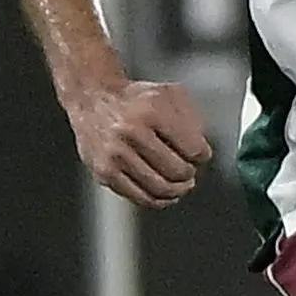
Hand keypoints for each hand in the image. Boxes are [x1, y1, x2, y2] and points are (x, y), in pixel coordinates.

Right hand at [70, 78, 211, 208]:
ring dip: (177, 190)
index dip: (202, 155)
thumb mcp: (170, 95)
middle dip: (189, 174)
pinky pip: (138, 196)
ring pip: (159, 188)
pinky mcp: (104, 171)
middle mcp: (131, 132)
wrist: (93, 99)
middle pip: (177, 171)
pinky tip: (165, 195)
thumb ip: (192, 121)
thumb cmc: (135, 99)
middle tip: (190, 171)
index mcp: (151, 111)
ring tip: (181, 184)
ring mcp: (115, 154)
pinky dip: (157, 200)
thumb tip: (202, 154)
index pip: (193, 149)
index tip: (200, 155)